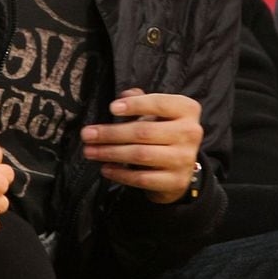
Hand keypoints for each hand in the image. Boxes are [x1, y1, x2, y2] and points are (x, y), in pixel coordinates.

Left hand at [80, 89, 202, 203]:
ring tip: (90, 151)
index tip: (112, 108)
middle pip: (144, 132)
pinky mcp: (176, 181)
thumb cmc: (163, 130)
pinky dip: (120, 174)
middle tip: (87, 134)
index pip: (160, 103)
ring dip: (110, 153)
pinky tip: (105, 169)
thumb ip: (140, 100)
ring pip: (140, 155)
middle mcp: (190, 133)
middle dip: (111, 133)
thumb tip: (123, 96)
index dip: (135, 105)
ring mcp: (184, 159)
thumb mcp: (157, 111)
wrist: (180, 167)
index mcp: (186, 109)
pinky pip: (142, 178)